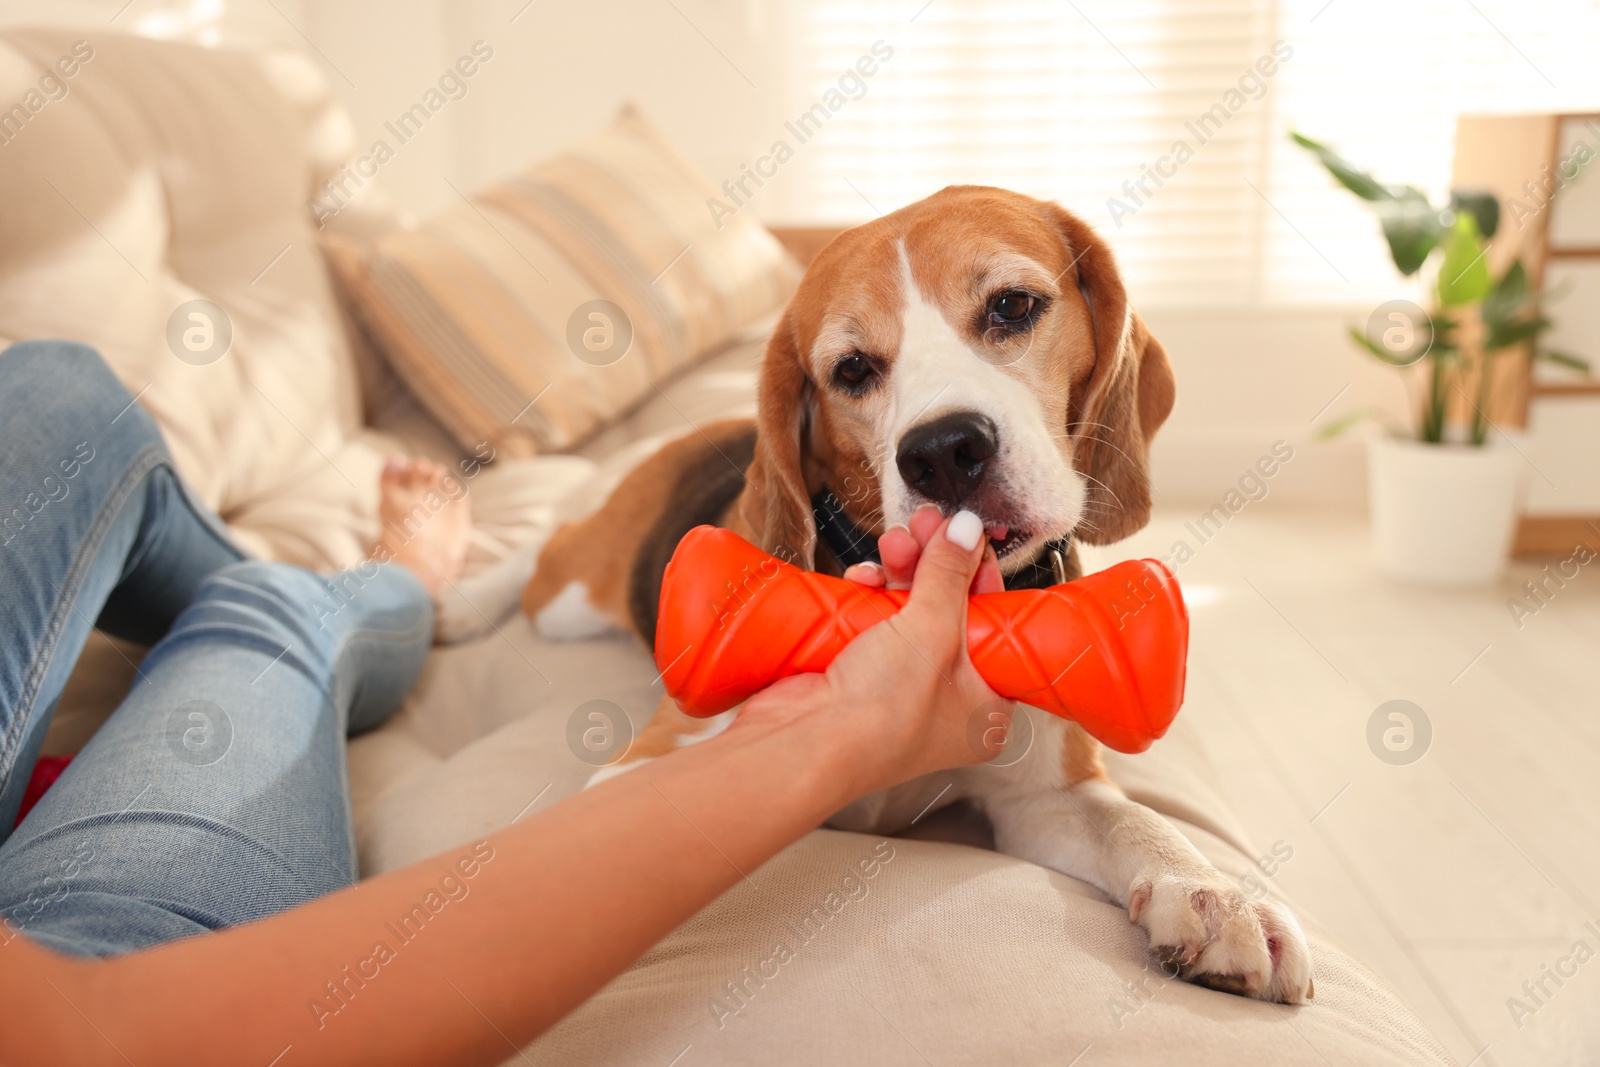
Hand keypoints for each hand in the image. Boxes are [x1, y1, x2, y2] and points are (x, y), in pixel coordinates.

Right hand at [733, 506, 1014, 800]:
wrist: (802, 743)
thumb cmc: (879, 716)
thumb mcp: (932, 632)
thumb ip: (950, 575)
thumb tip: (966, 530)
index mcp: (986, 705)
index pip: (997, 626)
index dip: (982, 576)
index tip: (968, 537)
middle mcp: (947, 699)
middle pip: (952, 612)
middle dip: (935, 563)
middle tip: (927, 524)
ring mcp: (901, 686)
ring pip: (911, 611)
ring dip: (901, 570)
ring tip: (893, 542)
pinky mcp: (861, 672)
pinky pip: (875, 621)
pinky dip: (869, 594)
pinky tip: (863, 576)